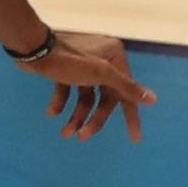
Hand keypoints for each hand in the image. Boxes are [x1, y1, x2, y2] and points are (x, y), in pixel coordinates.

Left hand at [22, 32, 156, 142]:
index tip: (135, 138)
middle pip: (104, 98)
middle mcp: (101, 59)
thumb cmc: (69, 61)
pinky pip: (68, 91)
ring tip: (65, 133)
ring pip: (85, 97)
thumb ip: (127, 88)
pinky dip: (61, 103)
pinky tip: (51, 112)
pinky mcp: (64, 69)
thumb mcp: (101, 74)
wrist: (33, 48)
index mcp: (114, 56)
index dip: (130, 117)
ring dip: (76, 116)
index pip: (125, 93)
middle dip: (92, 118)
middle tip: (81, 137)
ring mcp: (81, 65)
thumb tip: (154, 99)